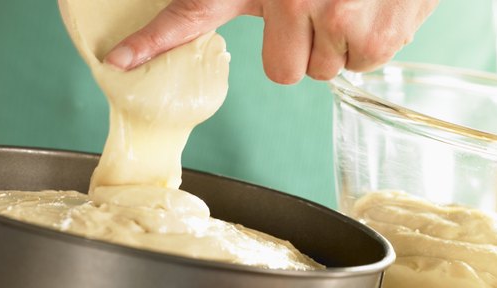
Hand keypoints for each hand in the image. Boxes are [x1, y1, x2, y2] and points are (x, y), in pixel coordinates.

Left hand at [103, 0, 437, 83]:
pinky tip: (377, 5)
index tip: (119, 61)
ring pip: (325, 71)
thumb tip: (256, 0)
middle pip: (283, 72)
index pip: (190, 13)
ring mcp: (337, 18)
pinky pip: (362, 66)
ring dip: (340, 43)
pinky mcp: (377, 35)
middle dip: (302, 49)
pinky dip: (372, 42)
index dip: (152, 41)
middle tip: (321, 8)